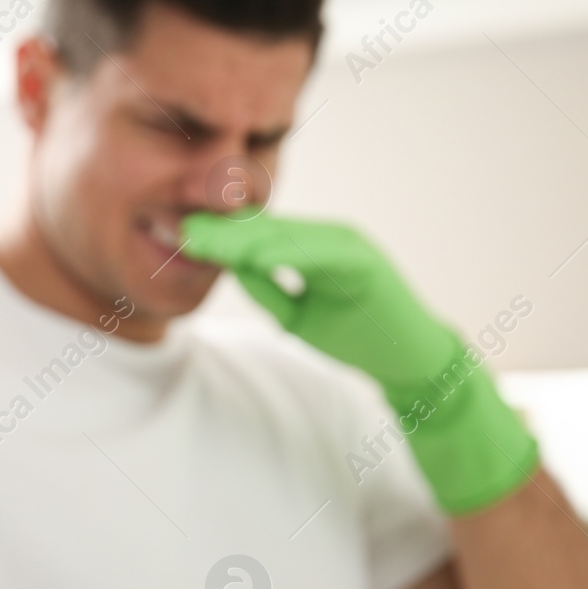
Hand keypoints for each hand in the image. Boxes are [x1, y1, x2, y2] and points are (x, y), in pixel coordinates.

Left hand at [181, 211, 536, 515]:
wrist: (408, 360)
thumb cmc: (355, 335)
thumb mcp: (297, 315)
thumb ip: (267, 291)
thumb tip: (229, 271)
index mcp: (311, 247)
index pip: (257, 237)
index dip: (219, 237)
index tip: (180, 237)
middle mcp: (328, 238)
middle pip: (267, 229)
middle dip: (223, 230)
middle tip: (181, 228)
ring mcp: (348, 246)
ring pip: (289, 235)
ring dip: (245, 237)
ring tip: (208, 239)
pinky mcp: (365, 261)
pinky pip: (321, 253)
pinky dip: (288, 253)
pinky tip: (256, 256)